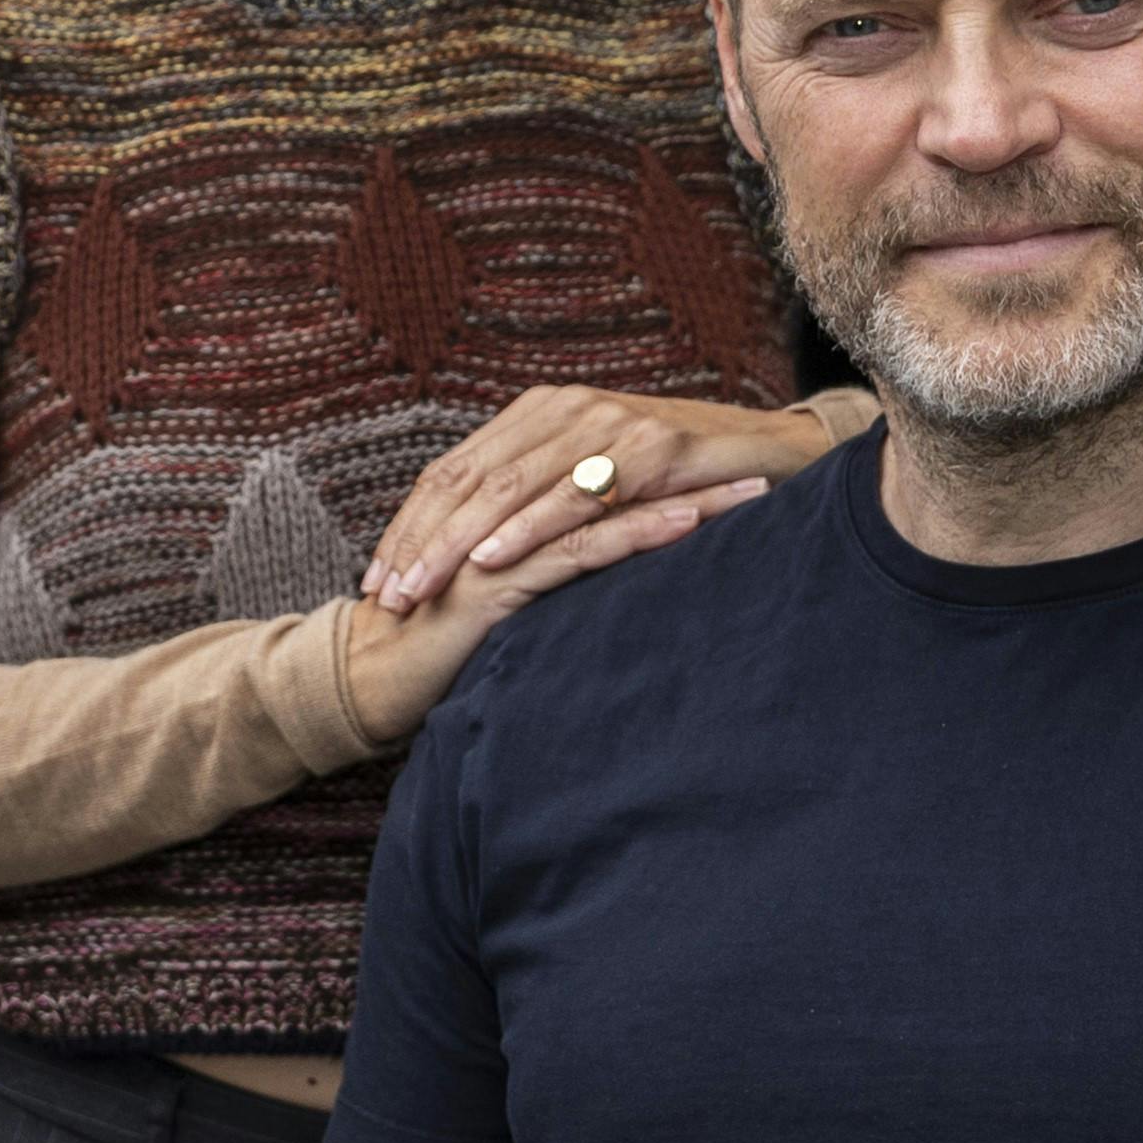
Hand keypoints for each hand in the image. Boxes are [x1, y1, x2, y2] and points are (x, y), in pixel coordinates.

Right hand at [331, 468, 768, 739]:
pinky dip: (635, 533)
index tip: (742, 466)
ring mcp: (498, 535)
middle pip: (616, 472)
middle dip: (694, 469)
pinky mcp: (496, 576)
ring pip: (605, 500)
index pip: (606, 470)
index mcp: (510, 500)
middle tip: (770, 467)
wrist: (372, 677)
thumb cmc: (438, 640)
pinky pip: (577, 547)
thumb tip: (611, 559)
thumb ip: (550, 565)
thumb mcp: (509, 596)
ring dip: (684, 495)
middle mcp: (505, 505)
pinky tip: (685, 526)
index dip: (672, 466)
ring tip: (751, 493)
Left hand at [362, 387, 853, 614]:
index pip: (455, 471)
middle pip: (468, 478)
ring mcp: (609, 424)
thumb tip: (470, 552)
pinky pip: (576, 494)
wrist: (779, 452)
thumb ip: (542, 501)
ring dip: (457, 543)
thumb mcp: (598, 485)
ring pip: (510, 487)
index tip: (375, 580)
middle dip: (419, 541)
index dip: (410, 526)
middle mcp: (566, 409)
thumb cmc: (685, 480)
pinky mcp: (651, 450)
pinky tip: (494, 562)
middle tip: (383, 597)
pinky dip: (529, 529)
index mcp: (541, 414)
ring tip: (421, 589)